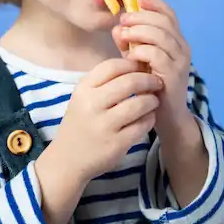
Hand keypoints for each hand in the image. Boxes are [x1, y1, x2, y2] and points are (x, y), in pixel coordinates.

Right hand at [54, 58, 162, 183]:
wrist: (67, 159)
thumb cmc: (80, 122)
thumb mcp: (83, 97)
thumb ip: (103, 82)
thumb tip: (135, 64)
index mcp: (83, 89)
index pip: (112, 66)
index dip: (132, 64)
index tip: (142, 67)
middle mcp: (92, 105)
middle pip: (129, 82)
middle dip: (148, 80)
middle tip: (157, 82)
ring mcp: (104, 125)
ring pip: (139, 103)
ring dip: (152, 100)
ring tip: (154, 101)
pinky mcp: (116, 143)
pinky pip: (142, 125)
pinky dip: (150, 119)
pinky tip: (149, 117)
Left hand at [112, 0, 192, 128]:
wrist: (165, 115)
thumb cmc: (150, 84)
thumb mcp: (137, 59)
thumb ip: (128, 43)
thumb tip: (117, 26)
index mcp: (176, 40)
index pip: (170, 14)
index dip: (155, 4)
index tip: (138, 0)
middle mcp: (182, 48)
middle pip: (164, 21)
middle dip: (141, 17)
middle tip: (124, 19)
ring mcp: (180, 61)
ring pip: (162, 36)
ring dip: (140, 31)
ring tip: (124, 35)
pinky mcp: (174, 75)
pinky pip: (158, 55)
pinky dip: (142, 50)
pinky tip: (131, 54)